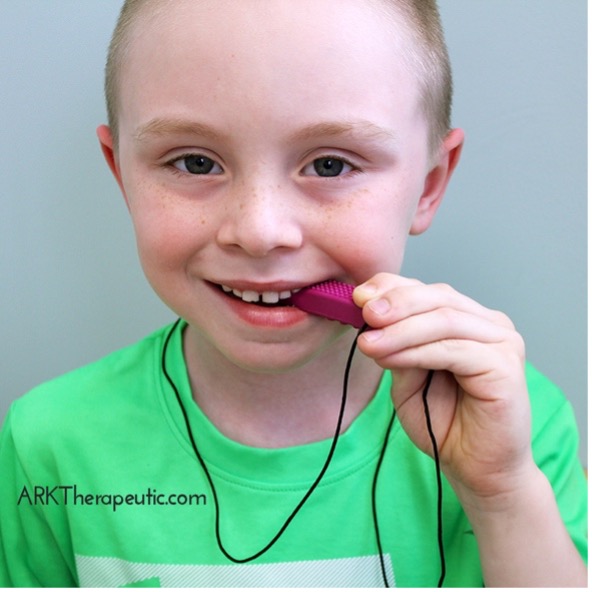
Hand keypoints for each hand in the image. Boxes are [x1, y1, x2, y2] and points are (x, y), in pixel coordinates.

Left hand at [353, 273, 536, 504]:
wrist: (476, 468)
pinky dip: (417, 351)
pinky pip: (454, 350)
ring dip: (400, 330)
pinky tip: (391, 358)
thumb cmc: (445, 421)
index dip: (391, 288)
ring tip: (368, 343)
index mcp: (466, 319)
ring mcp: (502, 342)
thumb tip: (371, 319)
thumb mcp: (408, 376)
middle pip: (437, 298)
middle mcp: (488, 324)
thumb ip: (397, 346)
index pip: (426, 291)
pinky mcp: (505, 366)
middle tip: (364, 313)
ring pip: (443, 320)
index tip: (356, 297)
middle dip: (395, 303)